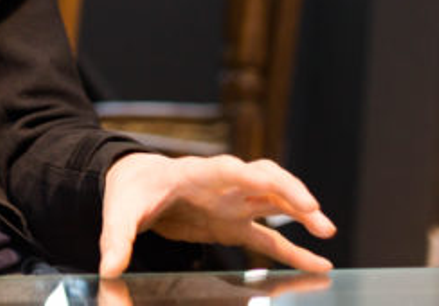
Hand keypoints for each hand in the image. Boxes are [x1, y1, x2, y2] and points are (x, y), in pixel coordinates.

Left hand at [98, 152, 335, 276]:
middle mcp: (224, 184)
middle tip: (315, 213)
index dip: (254, 177)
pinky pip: (271, 237)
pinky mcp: (234, 224)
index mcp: (199, 173)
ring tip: (328, 232)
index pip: (232, 169)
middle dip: (290, 192)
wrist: (134, 183)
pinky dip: (293, 250)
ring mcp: (234, 203)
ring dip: (302, 213)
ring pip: (276, 202)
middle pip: (266, 178)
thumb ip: (117, 239)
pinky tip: (318, 264)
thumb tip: (110, 269)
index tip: (276, 188)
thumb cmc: (130, 191)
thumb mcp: (119, 212)